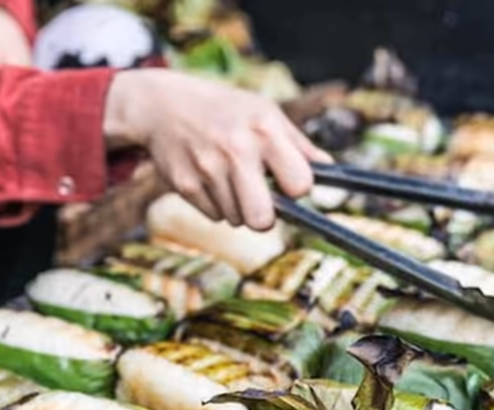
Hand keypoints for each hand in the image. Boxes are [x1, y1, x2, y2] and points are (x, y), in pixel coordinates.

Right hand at [103, 69, 332, 230]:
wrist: (161, 105)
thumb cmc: (225, 110)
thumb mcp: (264, 112)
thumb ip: (298, 145)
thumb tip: (331, 171)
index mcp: (265, 130)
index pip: (300, 184)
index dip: (297, 188)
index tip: (288, 182)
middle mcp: (236, 150)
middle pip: (263, 220)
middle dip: (265, 216)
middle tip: (260, 199)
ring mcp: (208, 169)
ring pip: (238, 220)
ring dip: (238, 207)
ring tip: (228, 177)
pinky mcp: (184, 185)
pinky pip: (215, 217)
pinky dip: (216, 204)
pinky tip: (209, 178)